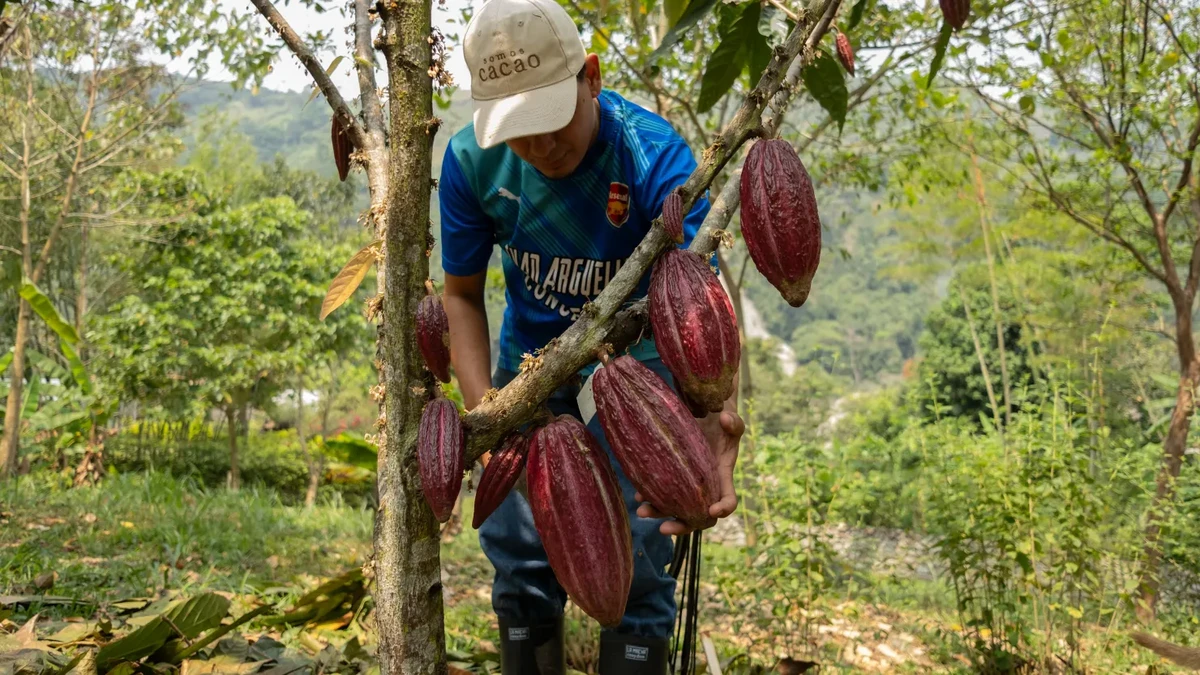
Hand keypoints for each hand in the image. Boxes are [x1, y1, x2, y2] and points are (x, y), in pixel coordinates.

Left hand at [636, 409, 744, 535]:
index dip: (723, 508)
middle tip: (663, 529)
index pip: (728, 499)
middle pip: (697, 516)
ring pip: (674, 507)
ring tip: (641, 511)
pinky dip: (649, 496)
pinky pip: (661, 492)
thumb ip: (733, 421)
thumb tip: (724, 419)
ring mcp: (687, 484)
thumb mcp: (731, 419)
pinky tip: (637, 494)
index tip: (713, 511)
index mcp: (722, 476)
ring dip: (658, 513)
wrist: (704, 415)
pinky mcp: (672, 476)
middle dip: (682, 526)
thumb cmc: (720, 420)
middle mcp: (704, 486)